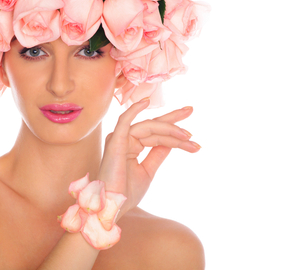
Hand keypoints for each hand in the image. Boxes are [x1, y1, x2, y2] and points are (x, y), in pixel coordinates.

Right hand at [97, 98, 200, 219]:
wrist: (114, 206)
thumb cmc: (127, 192)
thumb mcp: (148, 171)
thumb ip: (157, 154)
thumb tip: (171, 143)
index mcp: (131, 146)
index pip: (156, 135)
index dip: (174, 136)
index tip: (194, 140)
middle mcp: (124, 139)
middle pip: (153, 127)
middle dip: (173, 121)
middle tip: (191, 110)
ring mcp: (119, 139)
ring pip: (148, 127)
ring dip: (168, 129)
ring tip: (187, 135)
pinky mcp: (115, 141)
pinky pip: (125, 121)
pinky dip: (134, 110)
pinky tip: (146, 102)